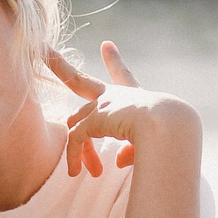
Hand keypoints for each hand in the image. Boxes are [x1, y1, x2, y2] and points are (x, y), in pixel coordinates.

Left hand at [48, 43, 195, 177]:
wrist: (171, 126)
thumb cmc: (171, 135)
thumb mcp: (151, 144)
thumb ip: (132, 150)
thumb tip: (118, 160)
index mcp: (135, 98)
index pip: (123, 78)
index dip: (115, 62)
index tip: (106, 46)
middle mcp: (116, 97)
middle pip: (81, 81)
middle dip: (61, 66)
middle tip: (46, 51)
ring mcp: (103, 105)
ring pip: (73, 120)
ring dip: (73, 148)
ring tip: (71, 168)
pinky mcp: (94, 119)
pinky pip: (76, 140)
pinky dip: (75, 158)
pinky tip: (75, 172)